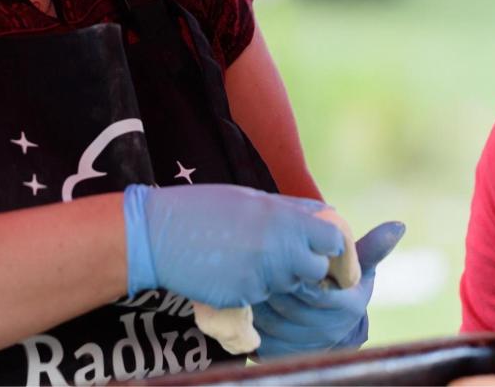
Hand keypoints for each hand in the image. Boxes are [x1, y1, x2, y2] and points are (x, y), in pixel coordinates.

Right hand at [123, 184, 343, 308]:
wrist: (158, 234)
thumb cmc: (204, 208)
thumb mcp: (252, 199)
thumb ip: (290, 212)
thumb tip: (326, 218)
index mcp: (283, 216)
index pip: (334, 239)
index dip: (336, 250)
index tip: (330, 257)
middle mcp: (278, 246)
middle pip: (315, 269)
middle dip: (306, 269)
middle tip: (284, 259)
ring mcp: (261, 274)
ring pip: (287, 285)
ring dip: (277, 277)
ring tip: (244, 255)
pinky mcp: (243, 296)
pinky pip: (261, 297)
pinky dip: (252, 288)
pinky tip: (229, 269)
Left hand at [253, 221, 404, 357]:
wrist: (333, 326)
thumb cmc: (345, 287)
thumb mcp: (360, 267)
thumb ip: (373, 248)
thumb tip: (399, 224)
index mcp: (349, 305)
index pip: (315, 287)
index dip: (296, 272)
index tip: (283, 253)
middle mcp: (330, 329)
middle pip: (289, 304)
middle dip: (272, 282)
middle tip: (258, 260)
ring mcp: (305, 345)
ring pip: (271, 320)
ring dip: (257, 298)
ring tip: (250, 276)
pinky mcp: (282, 353)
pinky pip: (259, 336)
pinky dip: (249, 318)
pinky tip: (247, 298)